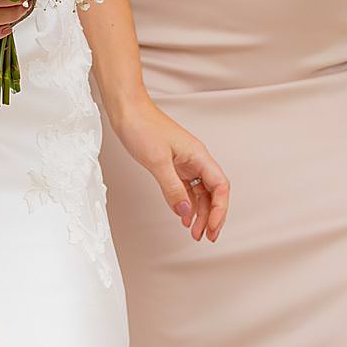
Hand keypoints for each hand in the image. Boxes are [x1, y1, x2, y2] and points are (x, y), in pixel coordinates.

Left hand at [105, 96, 229, 242]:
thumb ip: (172, 188)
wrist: (126, 110)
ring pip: (199, 192)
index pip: (220, 186)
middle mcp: (195, 160)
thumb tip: (185, 211)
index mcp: (199, 156)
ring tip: (193, 233)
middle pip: (212, 193)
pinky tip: (182, 216)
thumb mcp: (157, 161)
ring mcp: (184, 163)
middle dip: (211, 216)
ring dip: (198, 212)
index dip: (220, 209)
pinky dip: (185, 203)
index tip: (212, 228)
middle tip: (205, 237)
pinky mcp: (171, 164)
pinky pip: (184, 188)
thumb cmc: (142, 127)